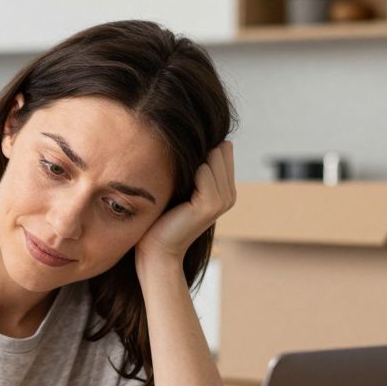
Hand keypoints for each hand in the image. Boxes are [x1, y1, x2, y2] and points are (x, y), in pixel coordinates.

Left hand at [137, 140, 235, 264]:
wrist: (156, 249)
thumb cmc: (161, 216)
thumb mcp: (182, 185)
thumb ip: (195, 165)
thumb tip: (201, 136)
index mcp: (226, 189)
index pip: (223, 148)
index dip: (200, 150)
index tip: (180, 166)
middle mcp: (230, 194)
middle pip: (219, 149)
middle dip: (196, 155)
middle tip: (175, 179)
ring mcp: (223, 199)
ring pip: (212, 157)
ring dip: (189, 165)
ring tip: (174, 187)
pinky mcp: (211, 204)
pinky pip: (203, 170)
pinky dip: (187, 174)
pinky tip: (176, 192)